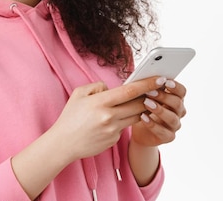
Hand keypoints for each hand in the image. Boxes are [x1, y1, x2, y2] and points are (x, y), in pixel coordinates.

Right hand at [48, 77, 163, 161]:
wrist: (63, 144)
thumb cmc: (70, 117)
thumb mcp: (79, 94)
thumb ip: (97, 86)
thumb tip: (112, 88)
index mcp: (100, 102)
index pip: (130, 91)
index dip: (147, 84)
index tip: (159, 79)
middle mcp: (109, 117)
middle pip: (139, 105)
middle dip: (149, 97)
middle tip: (156, 90)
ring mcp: (113, 130)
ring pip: (135, 117)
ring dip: (140, 109)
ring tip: (138, 102)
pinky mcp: (114, 141)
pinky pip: (124, 128)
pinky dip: (123, 122)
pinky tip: (111, 121)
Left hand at [131, 78, 186, 146]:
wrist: (140, 130)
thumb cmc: (144, 109)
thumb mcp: (146, 96)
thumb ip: (150, 88)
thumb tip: (147, 78)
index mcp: (176, 99)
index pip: (182, 91)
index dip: (176, 87)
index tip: (165, 81)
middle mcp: (179, 112)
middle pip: (178, 104)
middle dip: (164, 97)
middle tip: (150, 92)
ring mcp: (175, 125)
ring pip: (172, 118)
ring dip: (159, 110)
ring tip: (146, 103)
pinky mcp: (168, 137)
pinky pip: (163, 132)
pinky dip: (152, 125)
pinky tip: (143, 117)